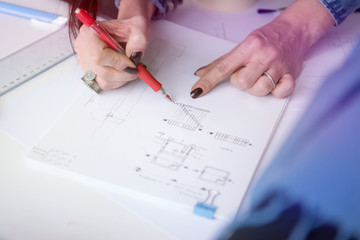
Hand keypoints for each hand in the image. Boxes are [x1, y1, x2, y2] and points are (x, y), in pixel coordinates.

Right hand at [73, 16, 148, 89]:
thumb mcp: (138, 27)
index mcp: (90, 32)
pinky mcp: (89, 70)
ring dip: (120, 79)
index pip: (99, 55)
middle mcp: (83, 46)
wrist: (125, 30)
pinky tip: (122, 71)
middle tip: (135, 69)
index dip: (118, 63)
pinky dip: (116, 81)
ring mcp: (84, 60)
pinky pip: (103, 83)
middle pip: (100, 71)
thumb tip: (134, 56)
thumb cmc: (128, 27)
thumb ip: (138, 40)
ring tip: (129, 69)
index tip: (132, 64)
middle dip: (122, 74)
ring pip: (102, 80)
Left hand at [191, 0, 334, 98]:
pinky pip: (280, 93)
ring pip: (260, 89)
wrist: (295, 30)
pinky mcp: (291, 75)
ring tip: (260, 77)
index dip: (207, 81)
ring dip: (257, 88)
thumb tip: (201, 73)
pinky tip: (274, 83)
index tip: (197, 91)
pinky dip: (276, 92)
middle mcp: (263, 55)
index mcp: (248, 47)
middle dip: (240, 82)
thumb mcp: (243, 46)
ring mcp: (278, 66)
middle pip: (241, 82)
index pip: (222, 68)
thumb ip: (222, 62)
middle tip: (248, 73)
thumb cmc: (267, 39)